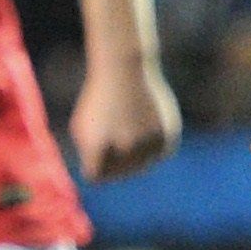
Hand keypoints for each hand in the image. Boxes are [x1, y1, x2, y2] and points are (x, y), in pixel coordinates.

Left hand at [69, 57, 182, 182]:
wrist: (124, 71)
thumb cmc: (99, 101)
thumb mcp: (83, 130)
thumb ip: (94, 160)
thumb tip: (110, 179)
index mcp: (98, 147)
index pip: (95, 176)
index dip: (93, 162)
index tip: (94, 143)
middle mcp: (125, 148)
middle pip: (119, 173)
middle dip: (114, 160)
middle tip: (112, 134)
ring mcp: (148, 143)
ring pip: (141, 166)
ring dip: (134, 155)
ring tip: (127, 129)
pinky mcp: (168, 136)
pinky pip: (157, 155)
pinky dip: (151, 146)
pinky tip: (144, 128)